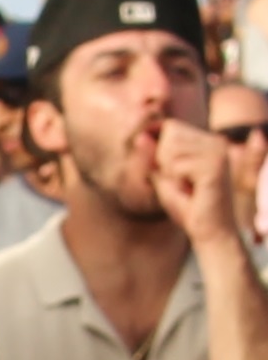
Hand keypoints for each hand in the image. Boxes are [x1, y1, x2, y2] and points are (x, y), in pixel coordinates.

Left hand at [152, 119, 240, 247]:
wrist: (210, 233)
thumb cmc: (186, 206)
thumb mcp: (161, 176)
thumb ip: (150, 156)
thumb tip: (140, 136)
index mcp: (207, 141)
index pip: (169, 126)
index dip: (156, 146)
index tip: (164, 170)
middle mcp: (216, 142)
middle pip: (169, 133)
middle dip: (163, 160)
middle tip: (181, 182)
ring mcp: (218, 152)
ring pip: (171, 148)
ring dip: (170, 171)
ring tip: (187, 186)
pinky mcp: (215, 167)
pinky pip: (176, 165)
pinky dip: (176, 180)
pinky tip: (192, 191)